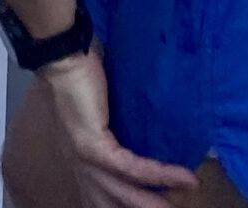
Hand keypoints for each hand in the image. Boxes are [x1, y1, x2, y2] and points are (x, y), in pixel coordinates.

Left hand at [38, 48, 201, 207]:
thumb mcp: (102, 114)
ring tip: (183, 205)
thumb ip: (119, 132)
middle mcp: (79, 166)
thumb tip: (152, 135)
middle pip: (113, 203)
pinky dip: (161, 176)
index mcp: (80, 160)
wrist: (62, 55)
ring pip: (125, 195)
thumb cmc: (81, 75)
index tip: (156, 204)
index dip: (124, 207)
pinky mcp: (94, 147)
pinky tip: (184, 178)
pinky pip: (132, 170)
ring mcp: (84, 159)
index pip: (100, 198)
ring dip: (156, 203)